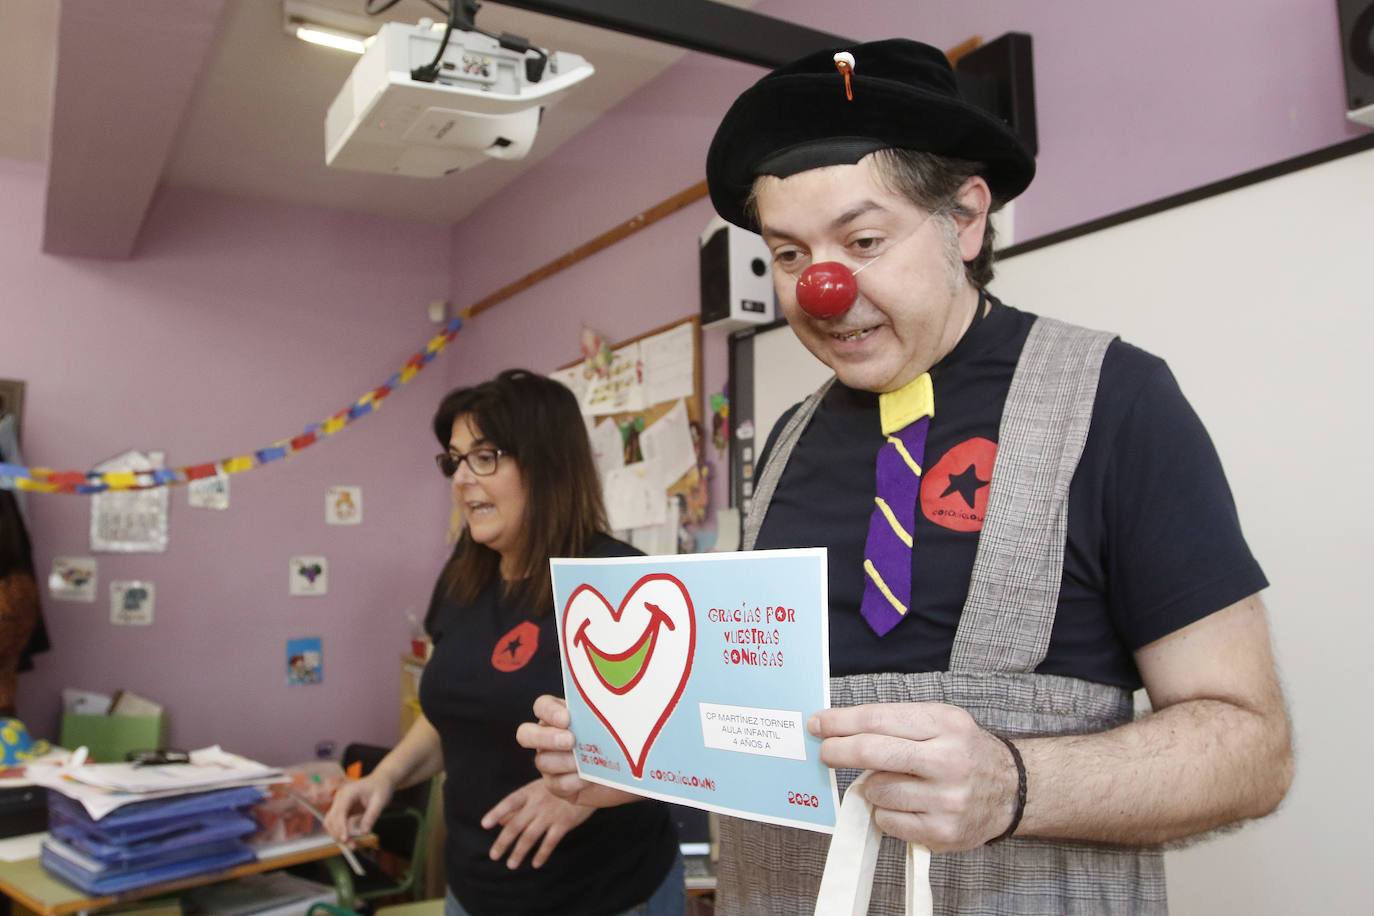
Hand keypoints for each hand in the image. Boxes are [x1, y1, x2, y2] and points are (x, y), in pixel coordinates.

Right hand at [322, 773, 392, 846]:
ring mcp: (339, 803)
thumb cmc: (381, 788)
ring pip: (330, 823)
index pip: (340, 811)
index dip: (341, 826)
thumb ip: (371, 816)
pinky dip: (340, 832)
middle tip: (353, 846)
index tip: (346, 839)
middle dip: (339, 834)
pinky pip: (335, 823)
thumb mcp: (380, 802)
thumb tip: (364, 832)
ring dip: (338, 835)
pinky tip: (349, 840)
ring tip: (352, 845)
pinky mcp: (341, 809)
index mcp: (349, 792)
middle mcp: (340, 797)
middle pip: (332, 819)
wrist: (381, 781)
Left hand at [481, 778, 593, 868]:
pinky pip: (549, 842)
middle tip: (494, 855)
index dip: (496, 812)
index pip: (509, 802)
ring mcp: (550, 814)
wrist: (588, 782)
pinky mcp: (564, 823)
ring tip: (511, 864)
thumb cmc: (560, 786)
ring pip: (529, 837)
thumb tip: (500, 821)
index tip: (484, 824)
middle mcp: (537, 803)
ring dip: (518, 852)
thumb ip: (520, 804)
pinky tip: (535, 863)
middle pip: (515, 825)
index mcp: (529, 792)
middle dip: (503, 842)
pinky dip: (541, 854)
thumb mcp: (538, 789)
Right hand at [515, 695, 645, 808]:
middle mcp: (548, 737)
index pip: (542, 706)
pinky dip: (572, 781)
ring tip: (585, 763)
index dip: (549, 712)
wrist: (629, 773)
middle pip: (526, 734)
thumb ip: (605, 711)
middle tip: (571, 741)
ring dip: (565, 762)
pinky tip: (588, 779)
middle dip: (546, 737)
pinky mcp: (557, 785)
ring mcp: (550, 762)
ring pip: (542, 762)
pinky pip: (555, 784)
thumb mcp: (613, 722)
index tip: (567, 719)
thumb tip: (615, 700)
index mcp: (558, 715)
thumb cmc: (620, 739)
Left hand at [809, 702, 1019, 851]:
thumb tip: (840, 730)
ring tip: (893, 782)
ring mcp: (947, 799)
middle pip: (874, 752)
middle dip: (839, 751)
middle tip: (825, 751)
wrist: (1011, 790)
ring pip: (878, 791)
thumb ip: (897, 724)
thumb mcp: (941, 722)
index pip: (879, 720)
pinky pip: (889, 821)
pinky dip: (886, 812)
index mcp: (946, 724)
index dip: (842, 722)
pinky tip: (904, 804)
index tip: (819, 724)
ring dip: (873, 787)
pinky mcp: (943, 831)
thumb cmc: (963, 751)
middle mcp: (949, 760)